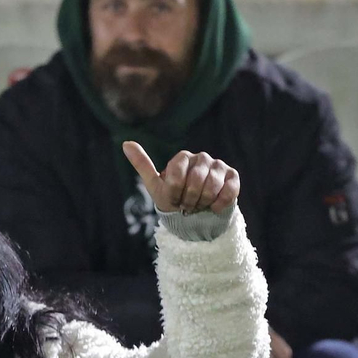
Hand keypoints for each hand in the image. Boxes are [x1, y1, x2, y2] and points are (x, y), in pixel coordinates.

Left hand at [122, 142, 240, 213]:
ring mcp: (219, 166)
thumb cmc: (173, 198)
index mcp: (182, 157)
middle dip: (189, 200)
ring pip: (212, 185)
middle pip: (195, 181)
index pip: (177, 173)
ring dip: (202, 202)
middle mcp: (202, 158)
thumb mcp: (154, 184)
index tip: (173, 200)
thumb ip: (142, 164)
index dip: (175, 191)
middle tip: (186, 206)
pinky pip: (229, 189)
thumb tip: (125, 143)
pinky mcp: (233, 177)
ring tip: (198, 206)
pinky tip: (213, 208)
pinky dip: (219, 203)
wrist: (195, 215)